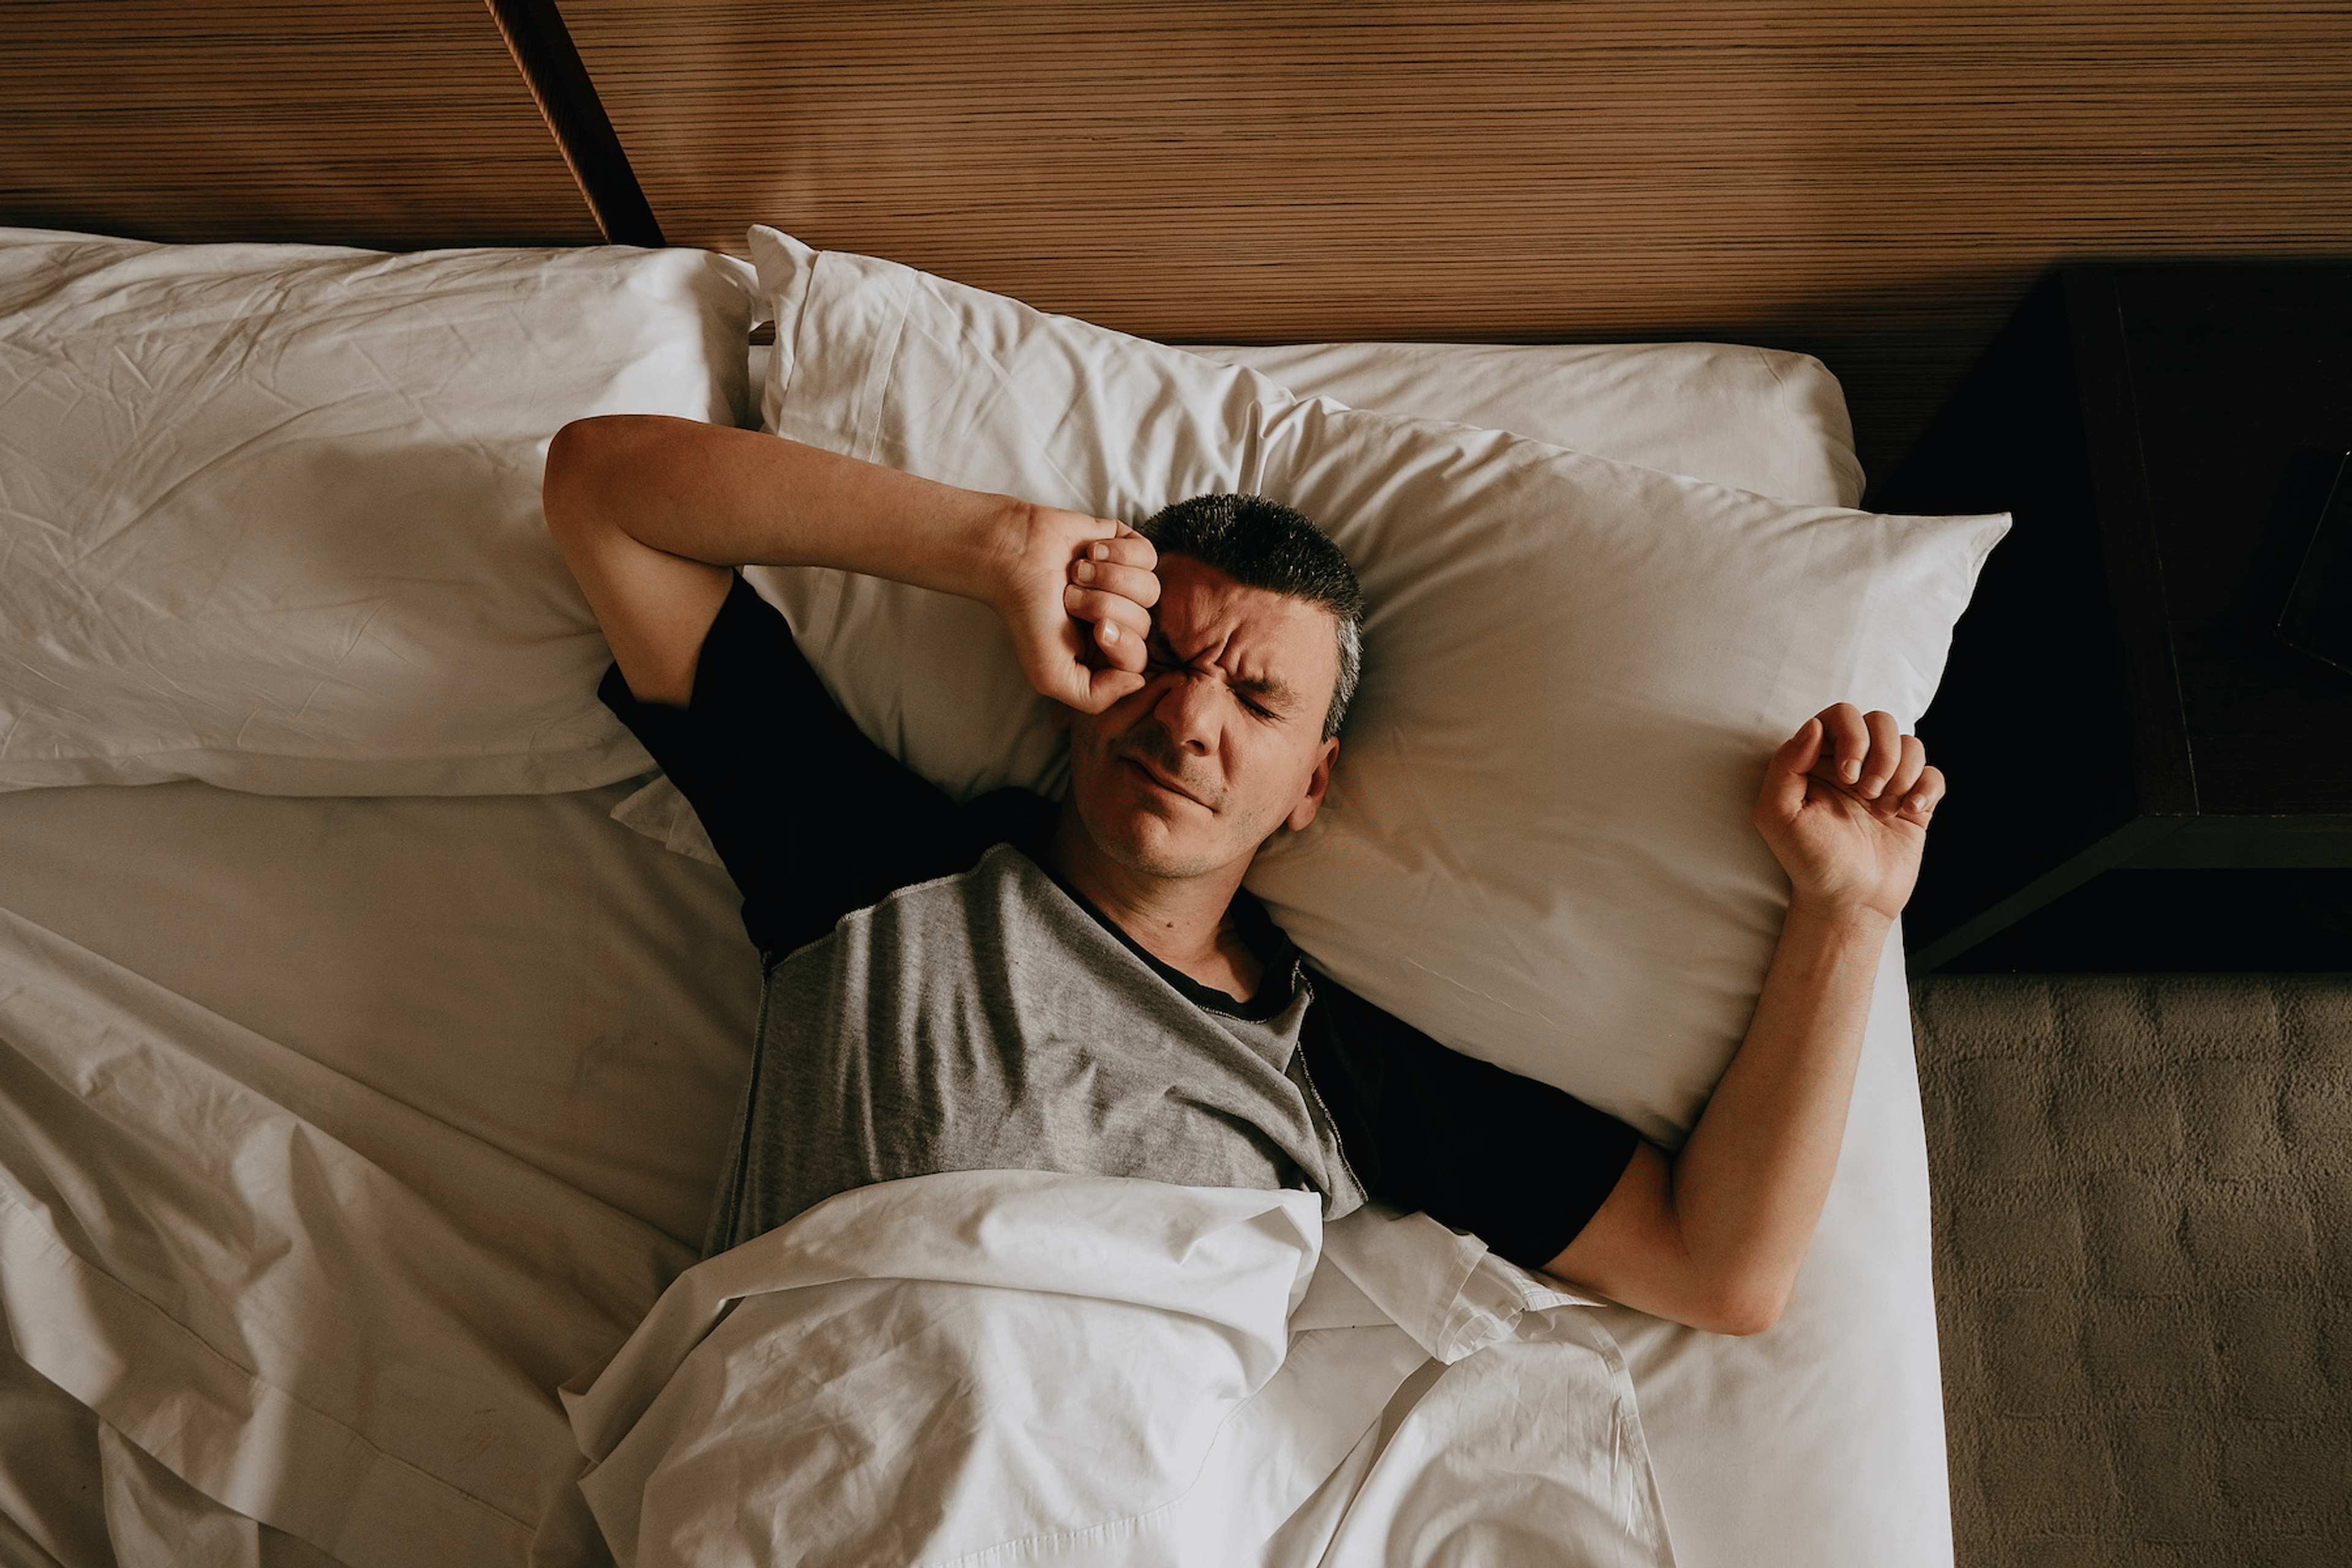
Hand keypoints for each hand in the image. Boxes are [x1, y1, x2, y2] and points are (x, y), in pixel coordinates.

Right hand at [988, 503, 1159, 712]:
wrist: (1013, 558)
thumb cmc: (1029, 617)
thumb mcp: (1050, 676)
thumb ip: (1095, 697)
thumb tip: (1138, 681)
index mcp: (1106, 654)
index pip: (1137, 660)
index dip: (1121, 642)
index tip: (1095, 627)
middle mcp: (1120, 620)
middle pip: (1144, 623)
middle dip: (1103, 606)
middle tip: (1069, 597)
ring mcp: (1127, 584)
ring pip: (1150, 589)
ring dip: (1108, 579)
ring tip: (1076, 572)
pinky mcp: (1127, 549)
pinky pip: (1148, 555)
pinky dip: (1116, 553)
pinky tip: (1089, 552)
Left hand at [1751, 703, 1945, 923]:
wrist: (1847, 901)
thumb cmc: (1808, 860)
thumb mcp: (1777, 814)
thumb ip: (1786, 764)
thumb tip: (1814, 725)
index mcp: (1818, 761)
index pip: (1840, 715)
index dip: (1850, 734)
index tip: (1846, 774)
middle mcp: (1853, 765)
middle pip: (1880, 720)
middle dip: (1880, 753)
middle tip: (1865, 792)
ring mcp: (1886, 782)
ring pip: (1910, 742)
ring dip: (1901, 772)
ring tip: (1883, 809)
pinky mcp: (1913, 803)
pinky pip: (1933, 773)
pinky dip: (1927, 787)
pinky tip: (1910, 811)